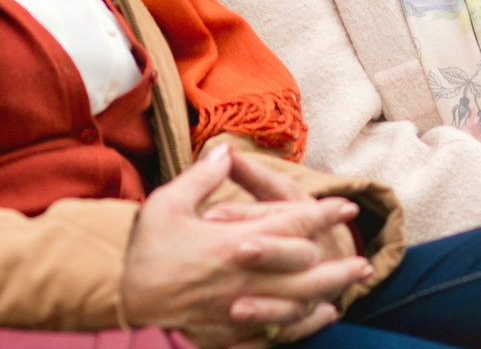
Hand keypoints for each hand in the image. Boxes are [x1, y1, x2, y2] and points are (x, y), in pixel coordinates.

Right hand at [121, 144, 372, 346]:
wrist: (116, 294)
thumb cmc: (143, 246)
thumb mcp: (169, 202)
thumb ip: (203, 177)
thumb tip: (224, 150)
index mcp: (232, 243)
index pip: (289, 226)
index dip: (321, 215)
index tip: (347, 207)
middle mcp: (241, 278)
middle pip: (303, 272)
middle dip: (335, 264)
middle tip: (364, 260)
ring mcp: (235, 308)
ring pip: (292, 306)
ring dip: (324, 296)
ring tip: (347, 289)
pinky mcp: (223, 331)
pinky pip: (269, 334)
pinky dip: (297, 327)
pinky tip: (313, 318)